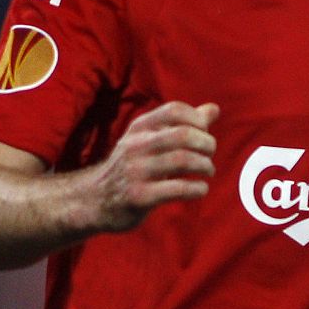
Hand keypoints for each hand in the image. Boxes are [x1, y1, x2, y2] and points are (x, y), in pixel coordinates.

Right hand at [92, 101, 220, 230]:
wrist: (94, 200)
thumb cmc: (133, 166)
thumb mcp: (149, 140)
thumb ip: (182, 125)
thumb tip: (214, 109)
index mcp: (140, 128)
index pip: (175, 110)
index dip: (198, 120)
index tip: (204, 133)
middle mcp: (136, 146)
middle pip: (183, 135)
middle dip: (207, 144)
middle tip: (209, 154)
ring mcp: (136, 171)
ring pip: (182, 160)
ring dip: (205, 166)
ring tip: (208, 171)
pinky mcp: (139, 197)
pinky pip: (178, 189)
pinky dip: (198, 188)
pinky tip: (200, 189)